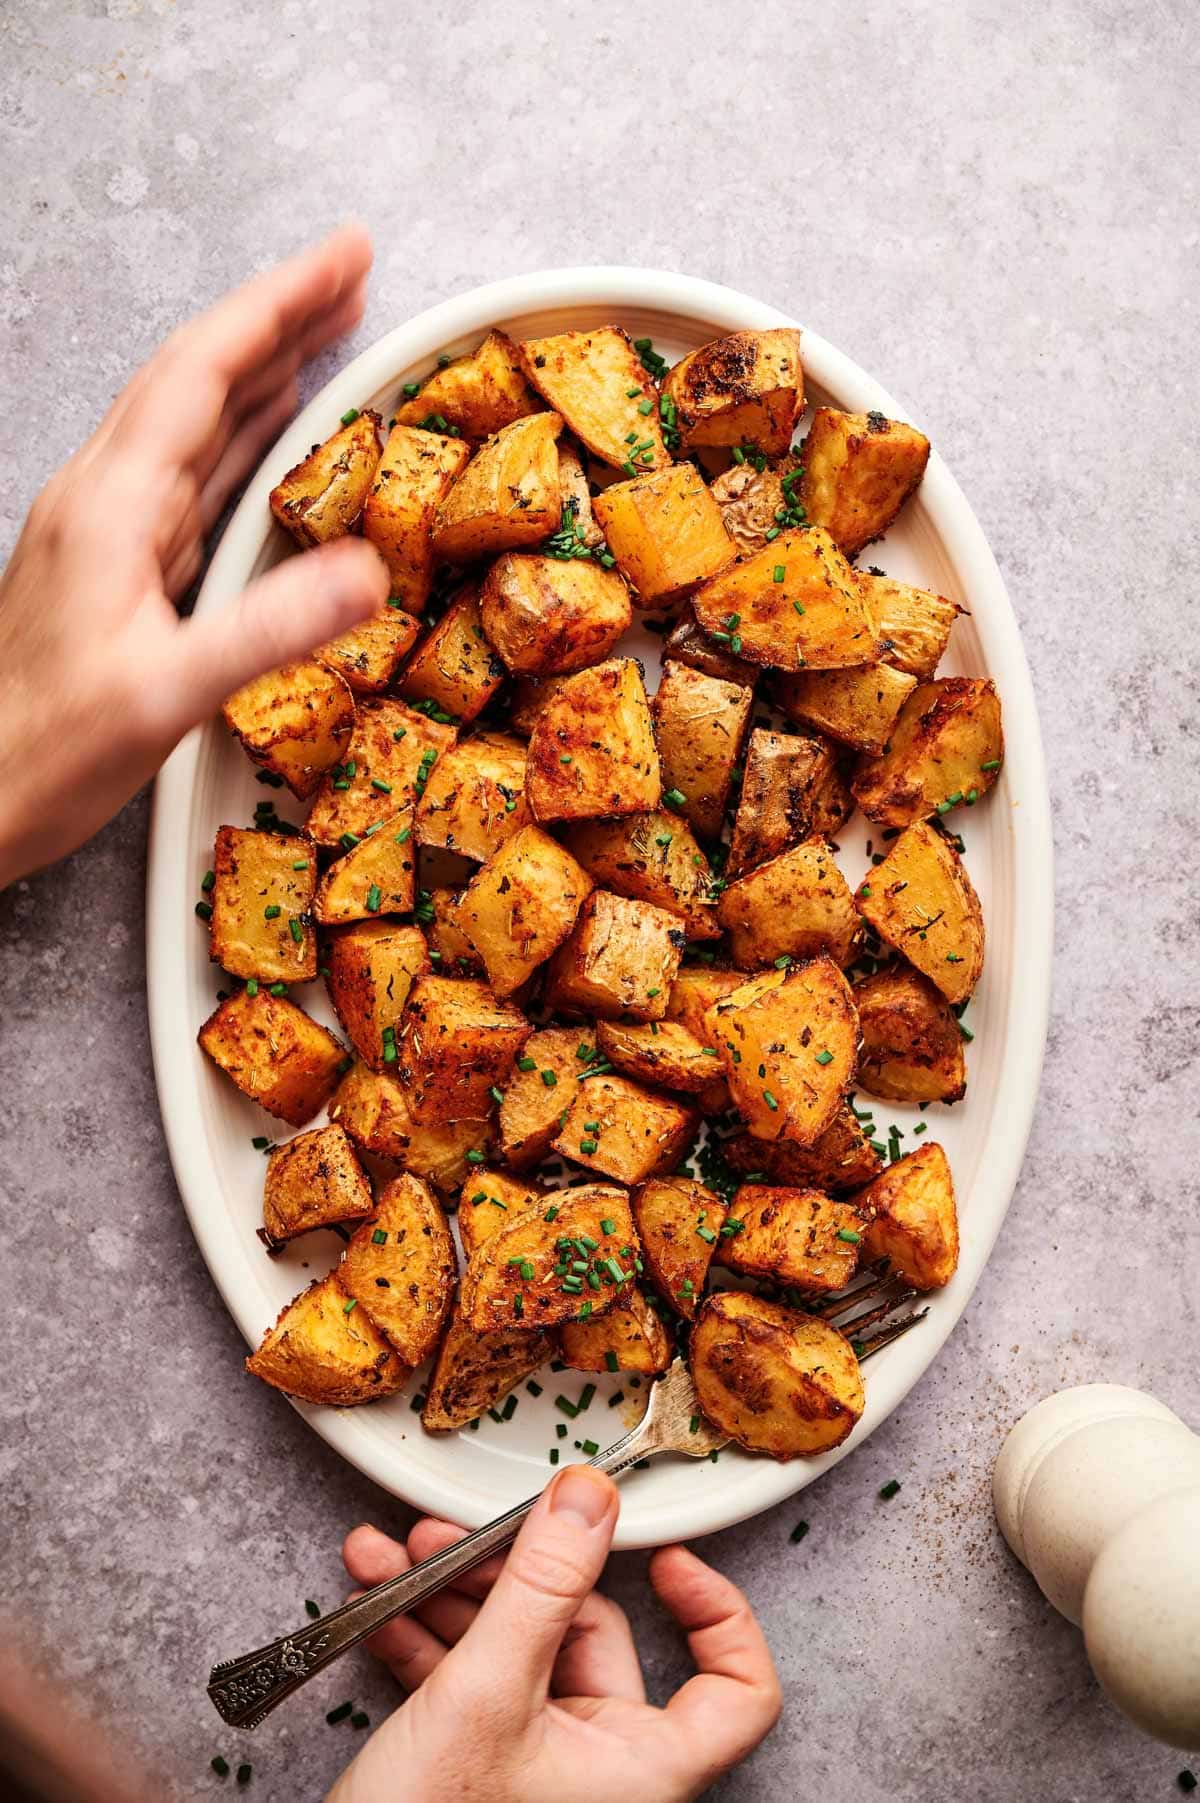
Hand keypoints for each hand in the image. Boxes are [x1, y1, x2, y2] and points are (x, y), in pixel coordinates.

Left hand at [0, 226, 388, 887]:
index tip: (344, 258)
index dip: (277, 304)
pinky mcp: (115, 570)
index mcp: (113, 504)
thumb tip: (366, 572)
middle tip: (352, 276)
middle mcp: (105, 500)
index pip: (202, 371)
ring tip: (327, 333)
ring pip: (194, 420)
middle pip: (197, 375)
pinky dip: (243, 437)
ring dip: (263, 370)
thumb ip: (268, 630)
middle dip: (278, 316)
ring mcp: (107, 532)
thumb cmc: (43, 751)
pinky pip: (192, 475)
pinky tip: (270, 438)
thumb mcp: (166, 694)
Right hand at [332, 1467, 780, 1802]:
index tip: (666, 1555)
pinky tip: (380, 1596)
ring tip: (395, 1554)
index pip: (737, 1692)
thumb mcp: (486, 1691)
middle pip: (592, 1636)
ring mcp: (541, 1766)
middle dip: (511, 1571)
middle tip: (454, 1535)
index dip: (717, 1614)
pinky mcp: (484, 1764)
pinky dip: (428, 1635)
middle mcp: (603, 1767)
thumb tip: (590, 1497)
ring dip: (453, 1592)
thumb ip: (542, 1585)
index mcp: (642, 1767)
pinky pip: (475, 1678)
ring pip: (522, 1647)